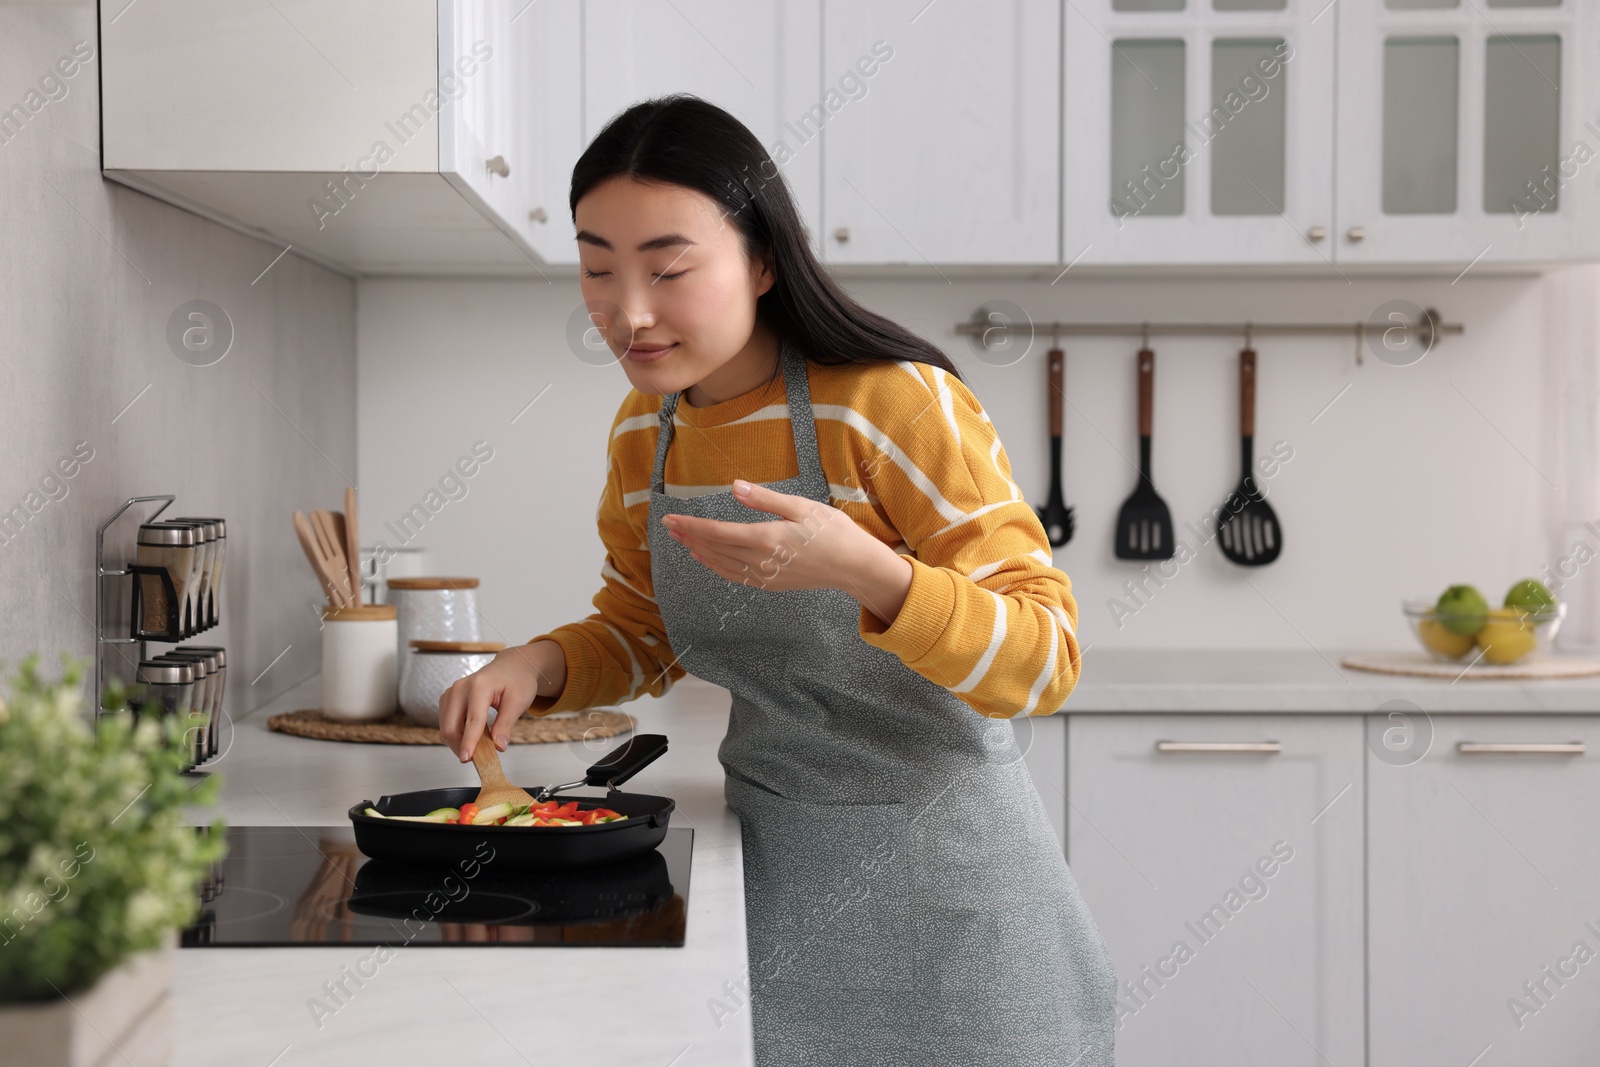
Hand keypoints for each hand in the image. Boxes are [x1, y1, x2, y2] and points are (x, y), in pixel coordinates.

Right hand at [438, 643, 554, 761]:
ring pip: (445, 727)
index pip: (472, 720)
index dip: (469, 742)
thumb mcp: (518, 702)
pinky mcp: (448, 698)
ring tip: (477, 748)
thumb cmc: (517, 681)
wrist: (511, 667)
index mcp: (479, 686)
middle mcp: (460, 688)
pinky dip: (456, 734)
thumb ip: (506, 724)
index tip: (467, 759)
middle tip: (477, 760)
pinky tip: (471, 736)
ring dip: (457, 742)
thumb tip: (498, 746)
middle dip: (460, 746)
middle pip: (450, 726)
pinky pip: (446, 722)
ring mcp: (451, 692)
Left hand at [661, 479, 912, 620]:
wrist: (854, 567)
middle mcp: (760, 561)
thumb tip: (735, 487)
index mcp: (765, 538)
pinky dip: (717, 567)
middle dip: (690, 537)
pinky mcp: (771, 583)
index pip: (717, 532)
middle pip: (714, 549)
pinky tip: (709, 560)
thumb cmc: (832, 532)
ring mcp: (765, 576)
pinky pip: (736, 576)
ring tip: (683, 542)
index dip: (692, 526)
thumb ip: (765, 499)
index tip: (671, 519)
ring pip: (722, 565)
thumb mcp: (801, 507)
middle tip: (668, 528)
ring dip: (700, 552)